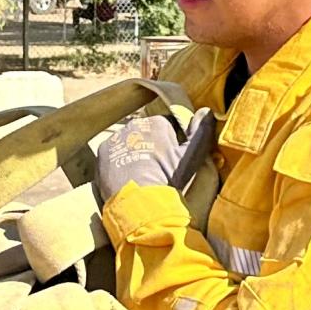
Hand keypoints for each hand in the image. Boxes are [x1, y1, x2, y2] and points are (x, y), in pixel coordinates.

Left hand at [95, 109, 216, 202]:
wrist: (138, 199)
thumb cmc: (167, 177)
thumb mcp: (190, 157)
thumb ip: (200, 132)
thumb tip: (207, 110)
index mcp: (158, 122)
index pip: (168, 127)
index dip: (171, 144)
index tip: (172, 161)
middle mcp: (135, 124)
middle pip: (146, 133)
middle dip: (151, 146)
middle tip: (156, 169)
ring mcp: (117, 136)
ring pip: (129, 142)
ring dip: (134, 152)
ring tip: (140, 174)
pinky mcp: (103, 150)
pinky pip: (113, 152)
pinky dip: (118, 161)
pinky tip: (126, 176)